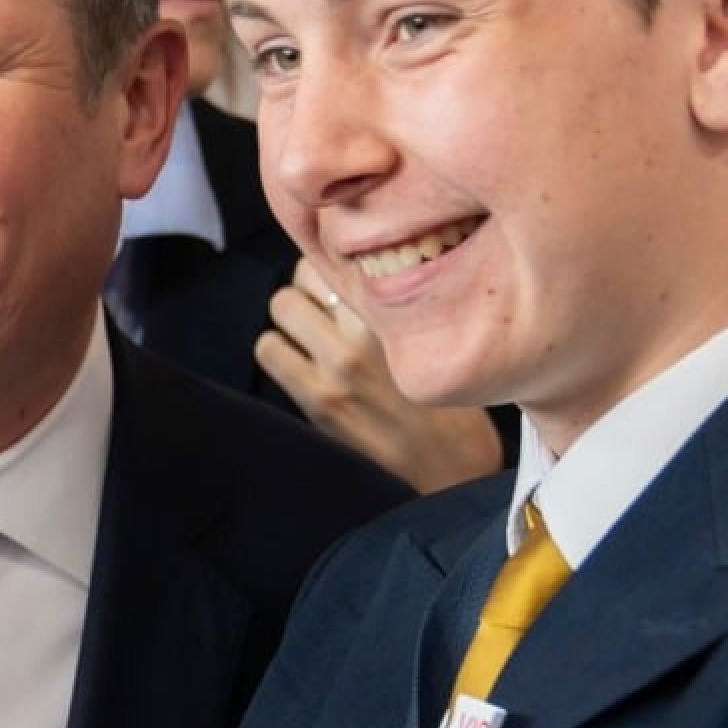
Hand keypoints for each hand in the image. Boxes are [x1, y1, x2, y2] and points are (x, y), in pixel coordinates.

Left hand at [255, 258, 506, 491]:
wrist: (457, 474)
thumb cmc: (459, 407)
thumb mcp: (443, 339)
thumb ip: (403, 305)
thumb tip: (360, 271)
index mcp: (405, 315)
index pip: (348, 253)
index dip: (342, 257)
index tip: (346, 269)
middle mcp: (368, 336)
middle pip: (306, 270)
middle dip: (313, 285)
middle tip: (329, 307)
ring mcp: (337, 369)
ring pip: (282, 304)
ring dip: (293, 316)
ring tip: (314, 334)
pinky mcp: (317, 401)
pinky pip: (268, 349)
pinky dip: (278, 350)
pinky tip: (300, 363)